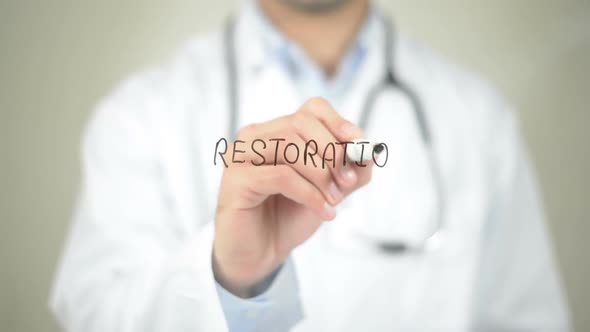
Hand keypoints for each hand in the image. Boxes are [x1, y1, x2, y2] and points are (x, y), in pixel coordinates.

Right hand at [213, 97, 372, 296]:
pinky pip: (280, 176)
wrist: (260, 254)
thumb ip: (351, 171)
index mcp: (277, 132)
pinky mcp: (236, 179)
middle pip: (301, 124)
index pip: (311, 109)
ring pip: (290, 146)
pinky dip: (309, 193)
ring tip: (335, 200)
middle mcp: (256, 137)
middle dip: (332, 152)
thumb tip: (372, 152)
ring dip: (321, 174)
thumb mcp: (329, 191)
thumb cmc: (288, 217)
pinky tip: (323, 211)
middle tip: (348, 181)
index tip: (358, 144)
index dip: (337, 122)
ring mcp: (241, 155)